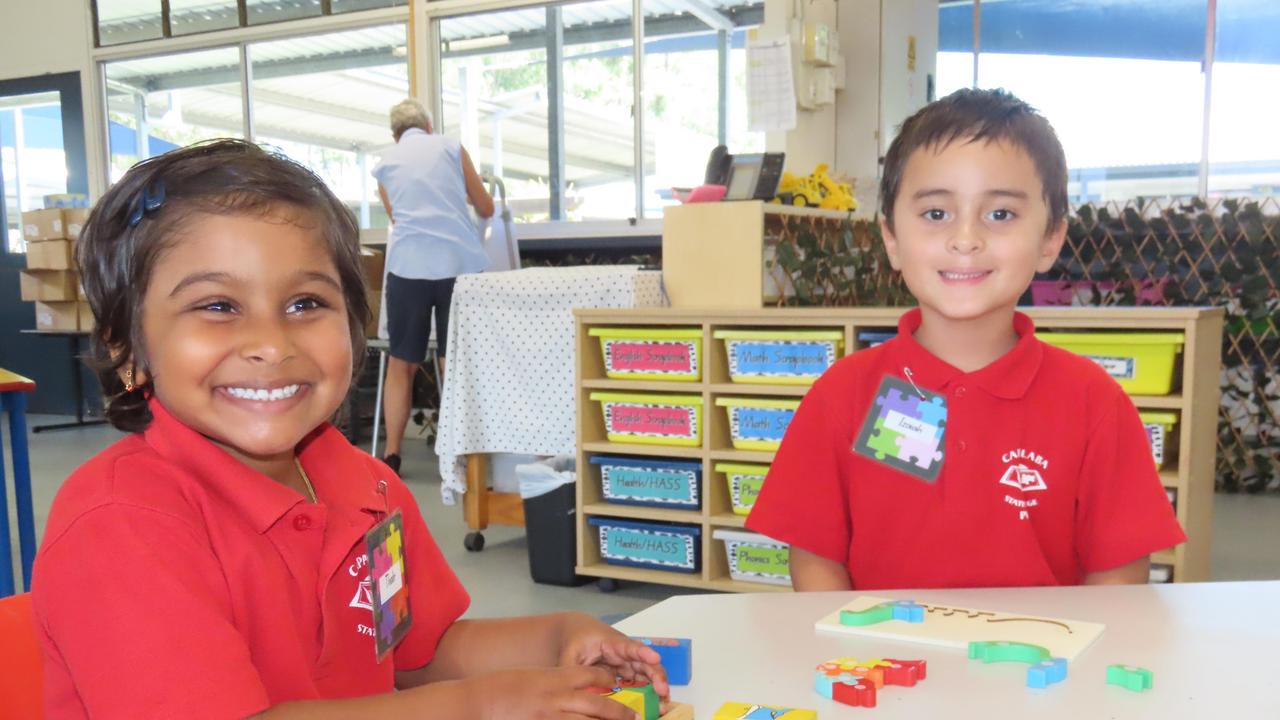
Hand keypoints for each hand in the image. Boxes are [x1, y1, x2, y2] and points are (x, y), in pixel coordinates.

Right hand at [476, 665, 641, 719]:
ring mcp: (552, 716)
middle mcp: (559, 697)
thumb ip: (559, 681)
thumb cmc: (505, 686)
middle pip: (600, 706)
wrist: (480, 700)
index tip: (618, 686)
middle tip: (634, 718)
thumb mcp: (537, 675)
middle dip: (621, 713)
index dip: (611, 682)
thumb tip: (580, 690)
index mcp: (558, 677)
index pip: (595, 677)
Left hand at [556, 613, 669, 698]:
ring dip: (655, 686)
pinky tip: (654, 704)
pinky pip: (638, 682)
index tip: (655, 658)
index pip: (630, 646)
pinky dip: (646, 692)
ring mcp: (625, 663)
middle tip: (663, 692)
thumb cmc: (574, 640)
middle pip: (644, 662)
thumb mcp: (569, 656)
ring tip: (663, 702)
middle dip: (656, 675)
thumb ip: (574, 674)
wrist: (574, 632)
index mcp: (611, 643)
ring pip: (645, 673)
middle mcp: (623, 652)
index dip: (643, 652)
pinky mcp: (624, 673)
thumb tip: (578, 695)